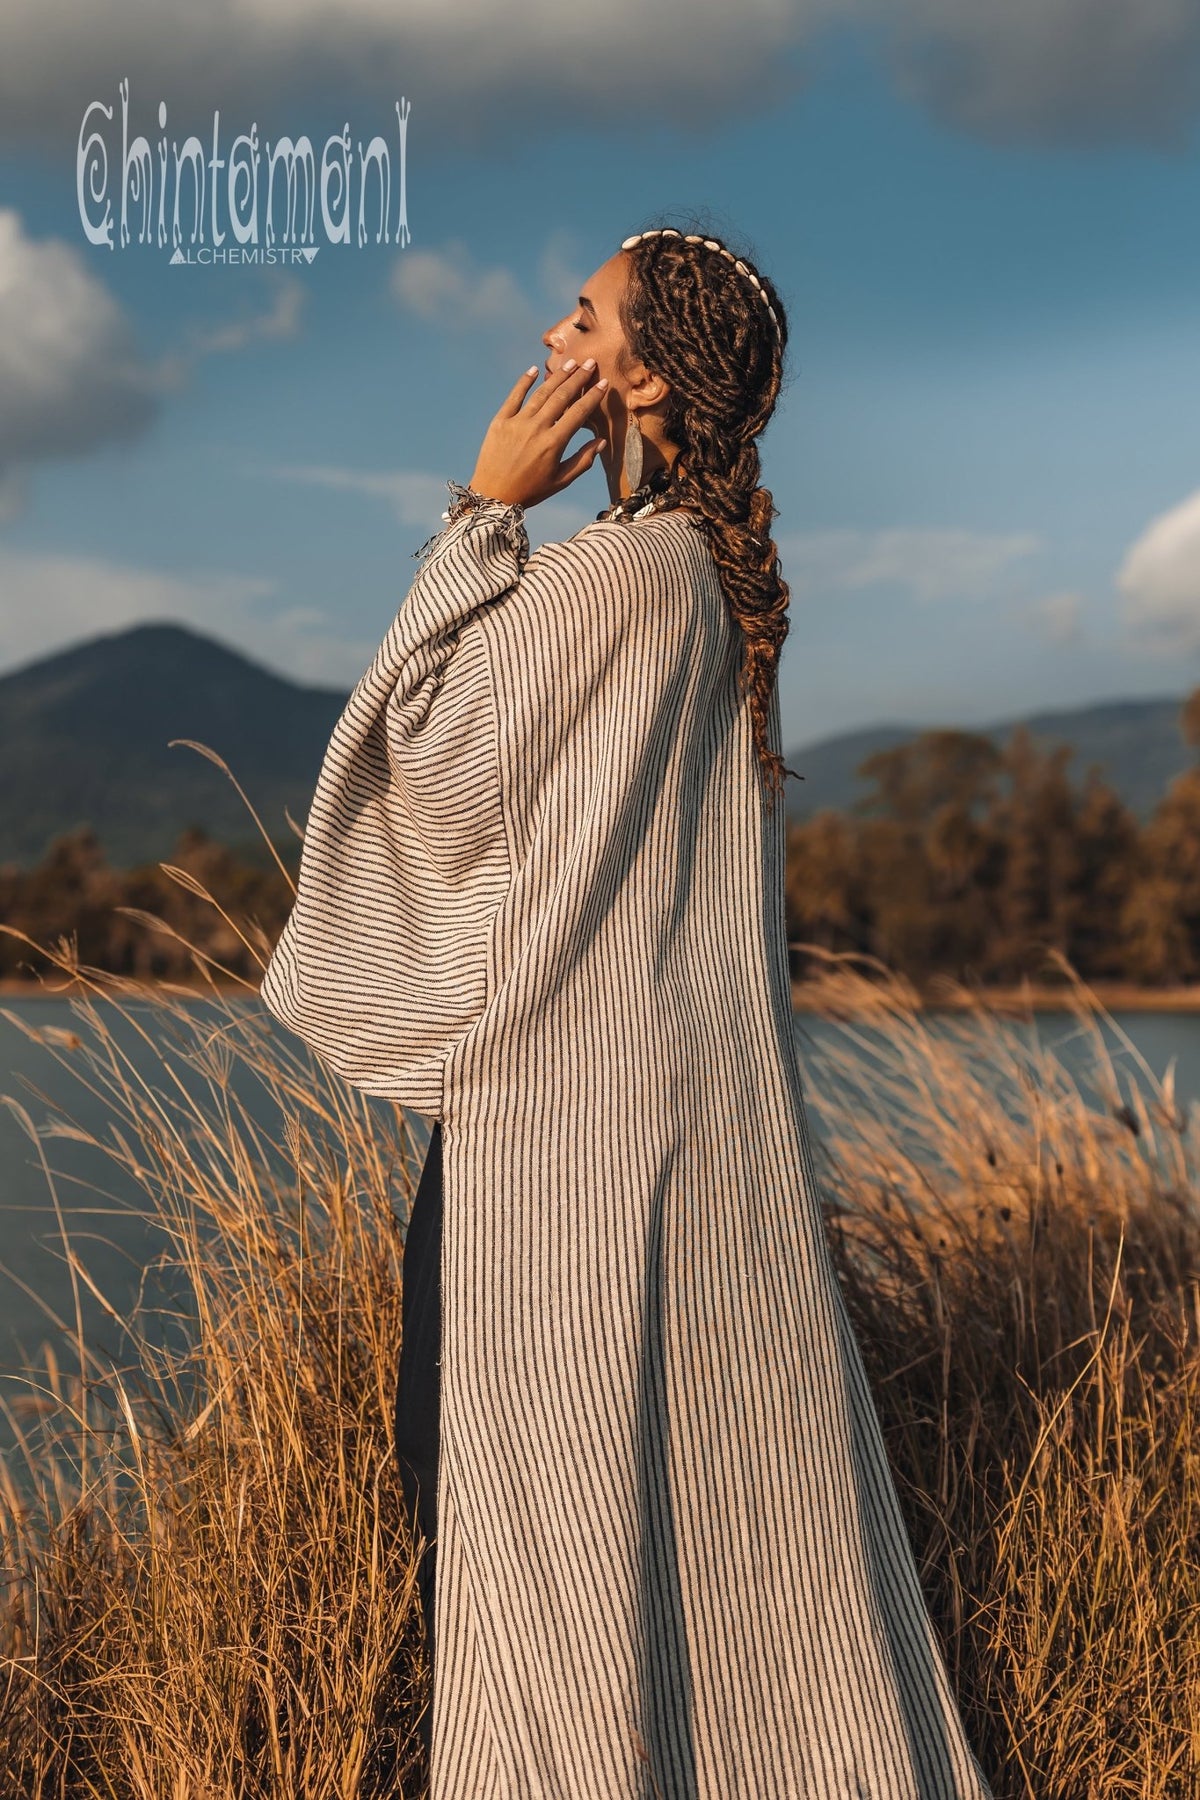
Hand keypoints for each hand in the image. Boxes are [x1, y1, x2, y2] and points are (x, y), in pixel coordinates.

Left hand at [468, 360, 607, 509]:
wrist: (493, 496)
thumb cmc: (530, 491)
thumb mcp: (560, 481)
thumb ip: (582, 461)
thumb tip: (601, 442)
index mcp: (554, 443)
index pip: (578, 413)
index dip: (592, 396)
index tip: (602, 383)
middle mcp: (536, 428)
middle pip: (561, 396)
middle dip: (578, 378)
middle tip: (589, 363)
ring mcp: (517, 422)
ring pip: (541, 393)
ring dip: (557, 376)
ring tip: (570, 363)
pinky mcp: (500, 421)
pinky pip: (514, 396)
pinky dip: (524, 382)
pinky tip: (535, 370)